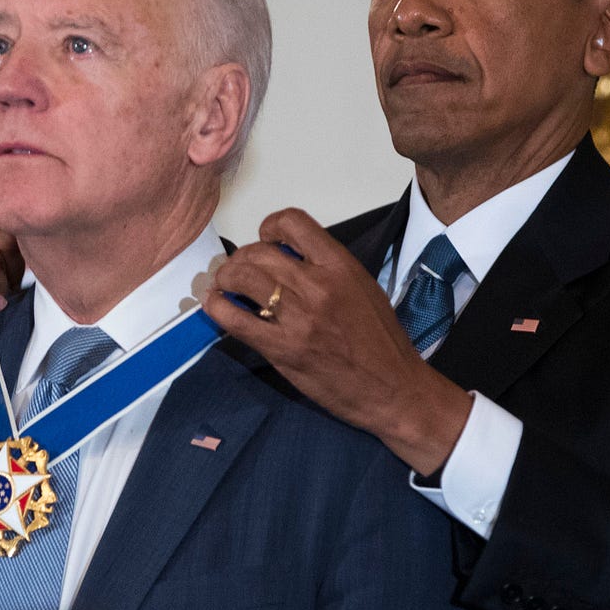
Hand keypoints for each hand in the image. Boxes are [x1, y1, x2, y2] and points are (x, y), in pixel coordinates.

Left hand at [205, 208, 471, 473]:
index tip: (268, 242)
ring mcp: (297, 318)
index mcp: (340, 266)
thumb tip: (288, 258)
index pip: (292, 222)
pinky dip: (217, 307)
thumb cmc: (382, 340)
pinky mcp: (281, 348)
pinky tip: (218, 306)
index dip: (270, 227)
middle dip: (243, 258)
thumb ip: (328, 269)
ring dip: (227, 278)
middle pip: (258, 252)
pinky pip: (234, 319)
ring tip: (228, 287)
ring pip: (241, 277)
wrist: (391, 388)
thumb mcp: (363, 288)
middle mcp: (316, 285)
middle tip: (242, 272)